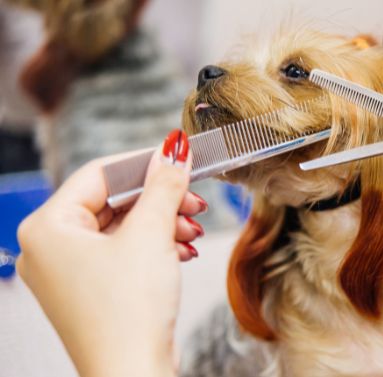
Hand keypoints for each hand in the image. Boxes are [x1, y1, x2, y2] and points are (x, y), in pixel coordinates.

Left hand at [16, 130, 205, 376]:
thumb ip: (164, 185)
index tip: (179, 156)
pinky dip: (155, 247)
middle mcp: (51, 247)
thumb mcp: (151, 234)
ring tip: (193, 229)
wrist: (133, 372)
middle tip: (194, 198)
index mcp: (48, 227)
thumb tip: (174, 148)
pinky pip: (124, 252)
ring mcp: (71, 271)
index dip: (145, 162)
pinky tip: (183, 250)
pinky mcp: (93, 290)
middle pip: (114, 201)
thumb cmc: (128, 312)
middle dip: (161, 200)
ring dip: (163, 224)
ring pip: (124, 227)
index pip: (100, 173)